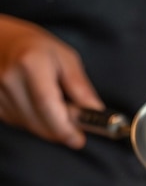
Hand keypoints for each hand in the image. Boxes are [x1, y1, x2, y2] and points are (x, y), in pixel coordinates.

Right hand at [0, 15, 103, 148]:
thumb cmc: (36, 47)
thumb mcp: (66, 58)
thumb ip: (81, 87)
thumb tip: (95, 111)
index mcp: (31, 64)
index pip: (48, 106)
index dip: (65, 128)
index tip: (79, 139)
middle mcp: (10, 79)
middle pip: (41, 123)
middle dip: (62, 131)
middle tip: (74, 123)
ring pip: (33, 127)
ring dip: (49, 126)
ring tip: (53, 105)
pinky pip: (21, 124)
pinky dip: (35, 122)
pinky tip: (36, 105)